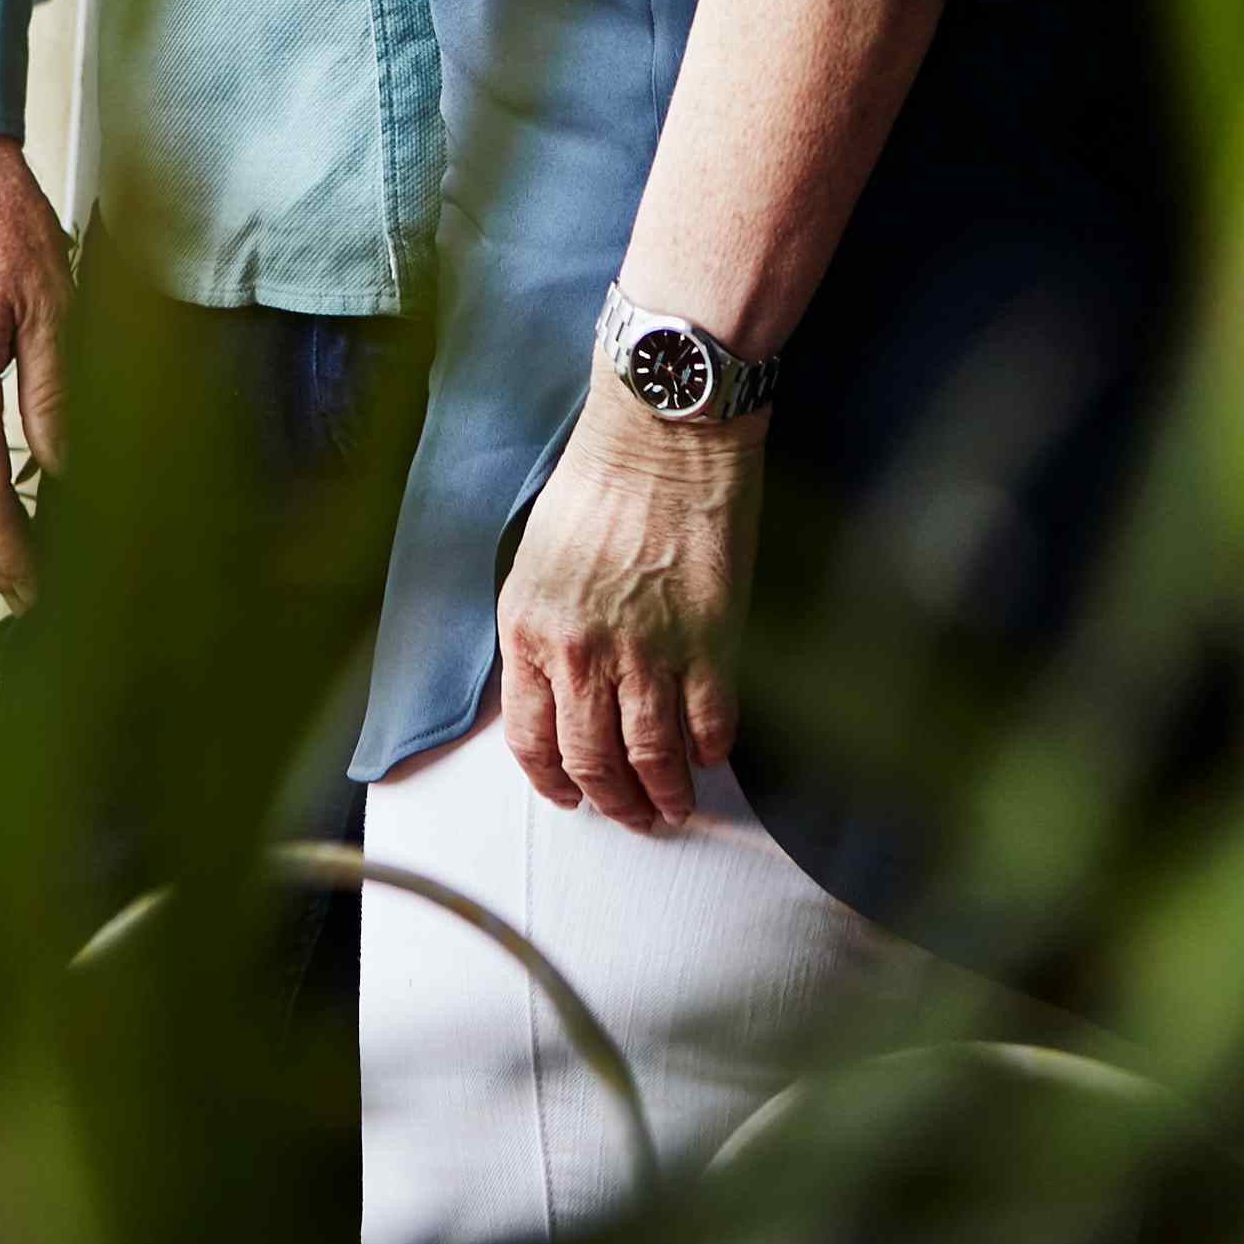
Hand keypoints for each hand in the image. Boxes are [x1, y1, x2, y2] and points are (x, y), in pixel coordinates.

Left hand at [496, 372, 761, 824]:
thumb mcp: (539, 558)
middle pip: (593, 763)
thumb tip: (555, 692)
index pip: (531, 740)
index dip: (553, 781)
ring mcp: (647, 651)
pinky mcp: (709, 641)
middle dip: (614, 802)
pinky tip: (713, 752)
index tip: (572, 795)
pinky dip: (712, 750)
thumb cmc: (599, 478)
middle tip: (634, 814)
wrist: (663, 429)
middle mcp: (581, 652)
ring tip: (678, 803)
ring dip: (666, 793)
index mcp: (530, 629)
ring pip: (652, 758)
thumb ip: (542, 629)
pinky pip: (710, 724)